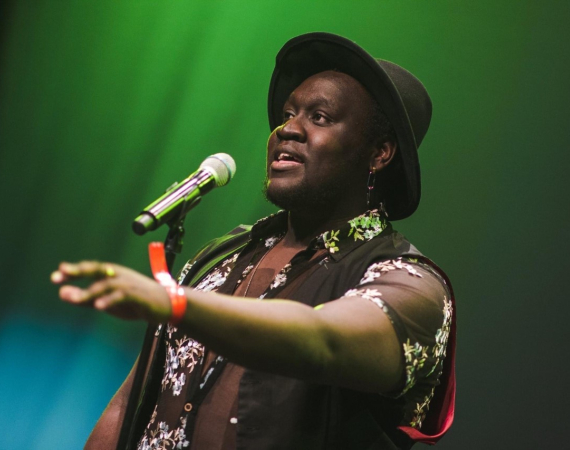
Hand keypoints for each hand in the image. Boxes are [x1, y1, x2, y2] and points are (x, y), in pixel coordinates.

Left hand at [51, 261, 172, 323]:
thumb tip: (61, 293)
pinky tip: (98, 306)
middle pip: (97, 270)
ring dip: (91, 291)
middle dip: (79, 271)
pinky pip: (122, 296)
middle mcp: (119, 276)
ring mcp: (129, 285)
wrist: (167, 304)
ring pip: (107, 285)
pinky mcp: (138, 296)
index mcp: (111, 274)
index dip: (73, 272)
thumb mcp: (106, 300)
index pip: (90, 269)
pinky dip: (110, 300)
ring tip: (76, 299)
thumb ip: (85, 297)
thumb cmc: (136, 301)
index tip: (55, 277)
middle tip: (61, 274)